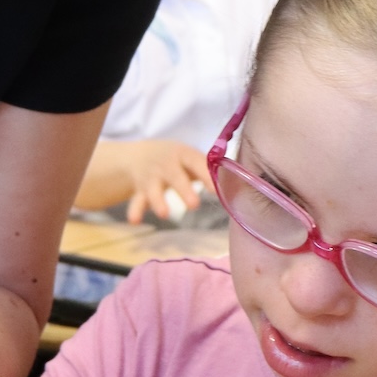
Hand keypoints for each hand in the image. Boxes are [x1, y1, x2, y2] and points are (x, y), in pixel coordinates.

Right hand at [79, 139, 213, 224]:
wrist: (140, 155)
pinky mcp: (140, 190)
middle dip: (183, 190)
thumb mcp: (192, 159)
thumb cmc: (178, 160)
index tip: (216, 190)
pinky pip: (136, 201)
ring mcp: (151, 177)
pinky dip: (135, 210)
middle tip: (194, 205)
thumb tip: (241, 185)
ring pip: (153, 189)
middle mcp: (166, 164)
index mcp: (184, 154)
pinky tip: (134, 221)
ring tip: (164, 214)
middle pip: (174, 176)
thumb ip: (211, 171)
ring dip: (158, 201)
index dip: (206, 175)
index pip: (197, 163)